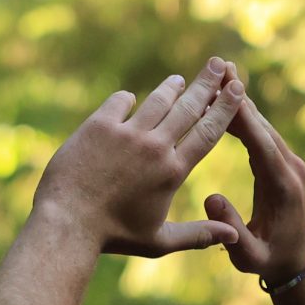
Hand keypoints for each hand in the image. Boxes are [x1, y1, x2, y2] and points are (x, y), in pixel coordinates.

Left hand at [33, 58, 245, 257]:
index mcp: (172, 171)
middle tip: (218, 63)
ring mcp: (126, 134)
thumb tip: (234, 235)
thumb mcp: (159, 241)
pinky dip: (127, 99)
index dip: (225, 107)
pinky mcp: (98, 126)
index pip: (208, 132)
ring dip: (171, 87)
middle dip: (207, 83)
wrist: (67, 223)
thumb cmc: (114, 236)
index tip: (237, 87)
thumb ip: (198, 234)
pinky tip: (129, 98)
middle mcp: (154, 147)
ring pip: (157, 100)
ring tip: (179, 79)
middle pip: (188, 107)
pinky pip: (119, 102)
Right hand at [203, 91, 304, 287]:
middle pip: (263, 126)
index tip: (225, 92)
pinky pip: (261, 134)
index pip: (261, 145)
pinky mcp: (282, 162)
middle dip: (241, 97)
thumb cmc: (269, 260)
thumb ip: (231, 229)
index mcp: (283, 188)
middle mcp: (290, 169)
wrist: (296, 261)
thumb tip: (210, 197)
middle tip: (221, 68)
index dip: (243, 117)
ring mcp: (289, 163)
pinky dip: (243, 117)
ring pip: (263, 125)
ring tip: (219, 74)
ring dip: (241, 101)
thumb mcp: (248, 255)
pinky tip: (223, 102)